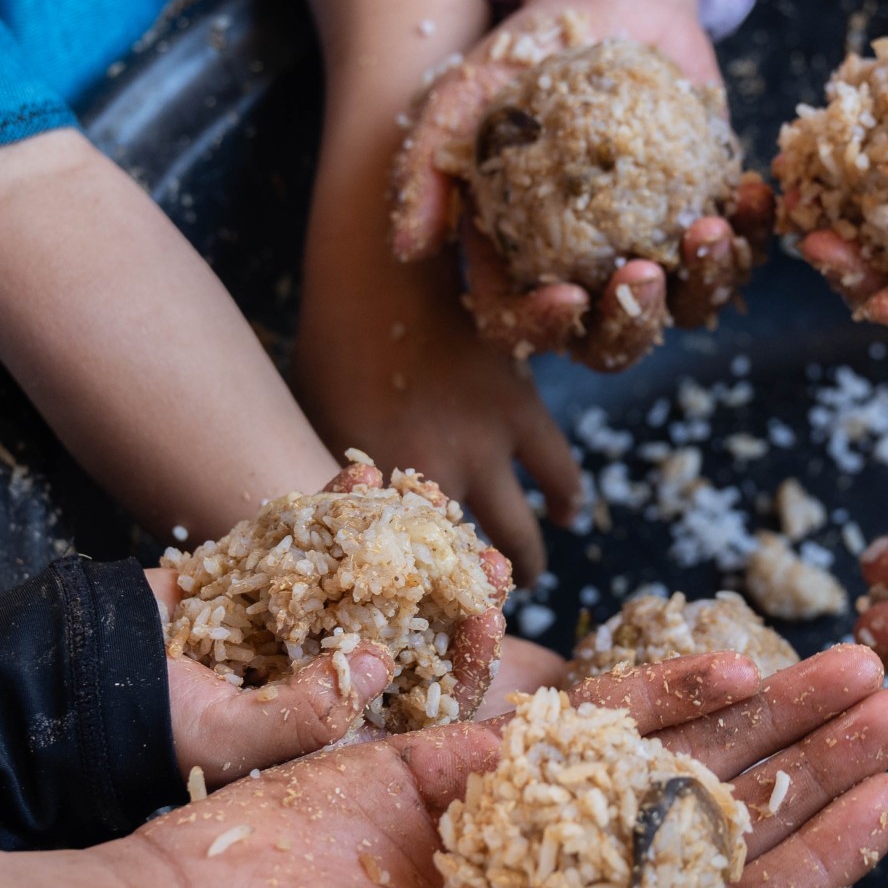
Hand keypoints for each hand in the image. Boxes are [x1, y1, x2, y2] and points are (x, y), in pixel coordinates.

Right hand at [91, 645, 887, 887]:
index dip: (824, 860)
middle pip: (730, 820)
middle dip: (819, 763)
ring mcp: (535, 819)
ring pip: (679, 755)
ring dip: (769, 712)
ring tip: (858, 664)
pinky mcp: (479, 753)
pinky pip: (592, 713)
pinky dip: (664, 686)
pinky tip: (737, 660)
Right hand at [150, 456, 530, 776]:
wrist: (73, 673)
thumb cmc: (145, 726)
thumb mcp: (227, 740)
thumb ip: (307, 714)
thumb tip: (383, 661)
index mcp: (331, 729)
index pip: (419, 704)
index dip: (462, 664)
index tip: (488, 618)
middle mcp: (323, 676)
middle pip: (410, 636)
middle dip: (450, 594)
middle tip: (486, 554)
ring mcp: (296, 622)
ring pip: (369, 581)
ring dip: (404, 543)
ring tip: (434, 501)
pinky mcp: (264, 577)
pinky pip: (313, 542)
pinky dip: (337, 511)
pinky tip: (363, 476)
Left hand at [294, 241, 579, 580]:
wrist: (382, 270)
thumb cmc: (335, 343)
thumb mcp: (322, 423)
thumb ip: (345, 480)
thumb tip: (349, 526)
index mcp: (377, 488)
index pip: (401, 569)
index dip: (415, 599)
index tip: (421, 617)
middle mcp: (434, 476)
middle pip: (464, 564)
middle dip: (473, 594)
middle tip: (479, 603)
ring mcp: (484, 445)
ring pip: (520, 531)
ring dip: (525, 558)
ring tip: (525, 571)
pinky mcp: (522, 410)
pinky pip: (557, 471)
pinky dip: (565, 496)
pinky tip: (565, 511)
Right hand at [393, 0, 772, 371]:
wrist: (606, 3)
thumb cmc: (523, 57)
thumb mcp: (461, 99)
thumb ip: (427, 169)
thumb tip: (409, 247)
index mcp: (523, 266)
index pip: (525, 328)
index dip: (545, 330)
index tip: (566, 298)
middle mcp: (592, 274)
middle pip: (613, 341)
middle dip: (633, 325)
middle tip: (644, 276)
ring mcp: (658, 248)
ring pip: (690, 306)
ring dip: (706, 283)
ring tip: (708, 232)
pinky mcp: (712, 212)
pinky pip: (743, 246)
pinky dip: (754, 232)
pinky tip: (750, 197)